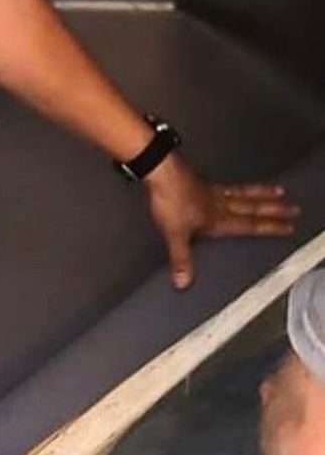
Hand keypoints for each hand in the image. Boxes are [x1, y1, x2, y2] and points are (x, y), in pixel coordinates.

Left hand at [144, 156, 298, 290]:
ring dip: (262, 193)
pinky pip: (227, 185)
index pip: (250, 225)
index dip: (270, 227)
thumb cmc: (170, 201)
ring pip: (244, 193)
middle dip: (274, 209)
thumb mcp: (175, 234)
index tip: (288, 226)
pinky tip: (238, 186)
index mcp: (218, 218)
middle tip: (293, 208)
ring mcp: (212, 190)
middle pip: (253, 206)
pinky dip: (238, 186)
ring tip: (277, 191)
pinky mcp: (202, 180)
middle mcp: (219, 203)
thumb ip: (181, 258)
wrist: (162, 172)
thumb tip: (184, 282)